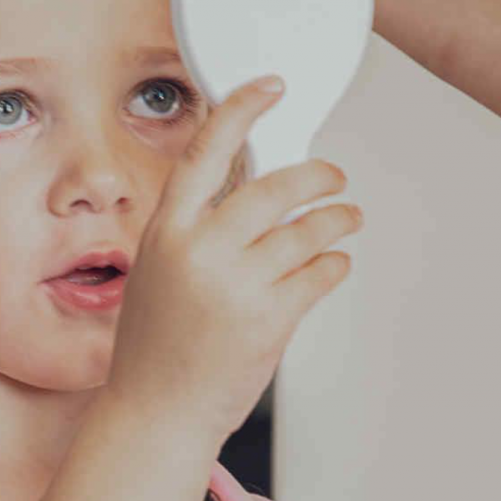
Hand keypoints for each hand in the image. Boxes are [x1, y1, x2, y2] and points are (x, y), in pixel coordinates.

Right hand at [104, 75, 363, 441]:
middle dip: (317, 174)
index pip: (206, 150)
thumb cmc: (155, 344)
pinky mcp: (270, 320)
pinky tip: (332, 264)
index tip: (269, 88)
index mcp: (166, 231)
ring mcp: (236, 286)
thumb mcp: (158, 270)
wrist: (156, 411)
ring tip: (345, 218)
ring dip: (336, 220)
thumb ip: (195, 228)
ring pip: (308, 230)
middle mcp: (200, 250)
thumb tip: (249, 189)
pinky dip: (333, 264)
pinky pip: (319, 275)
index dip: (241, 110)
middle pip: (275, 186)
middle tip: (334, 175)